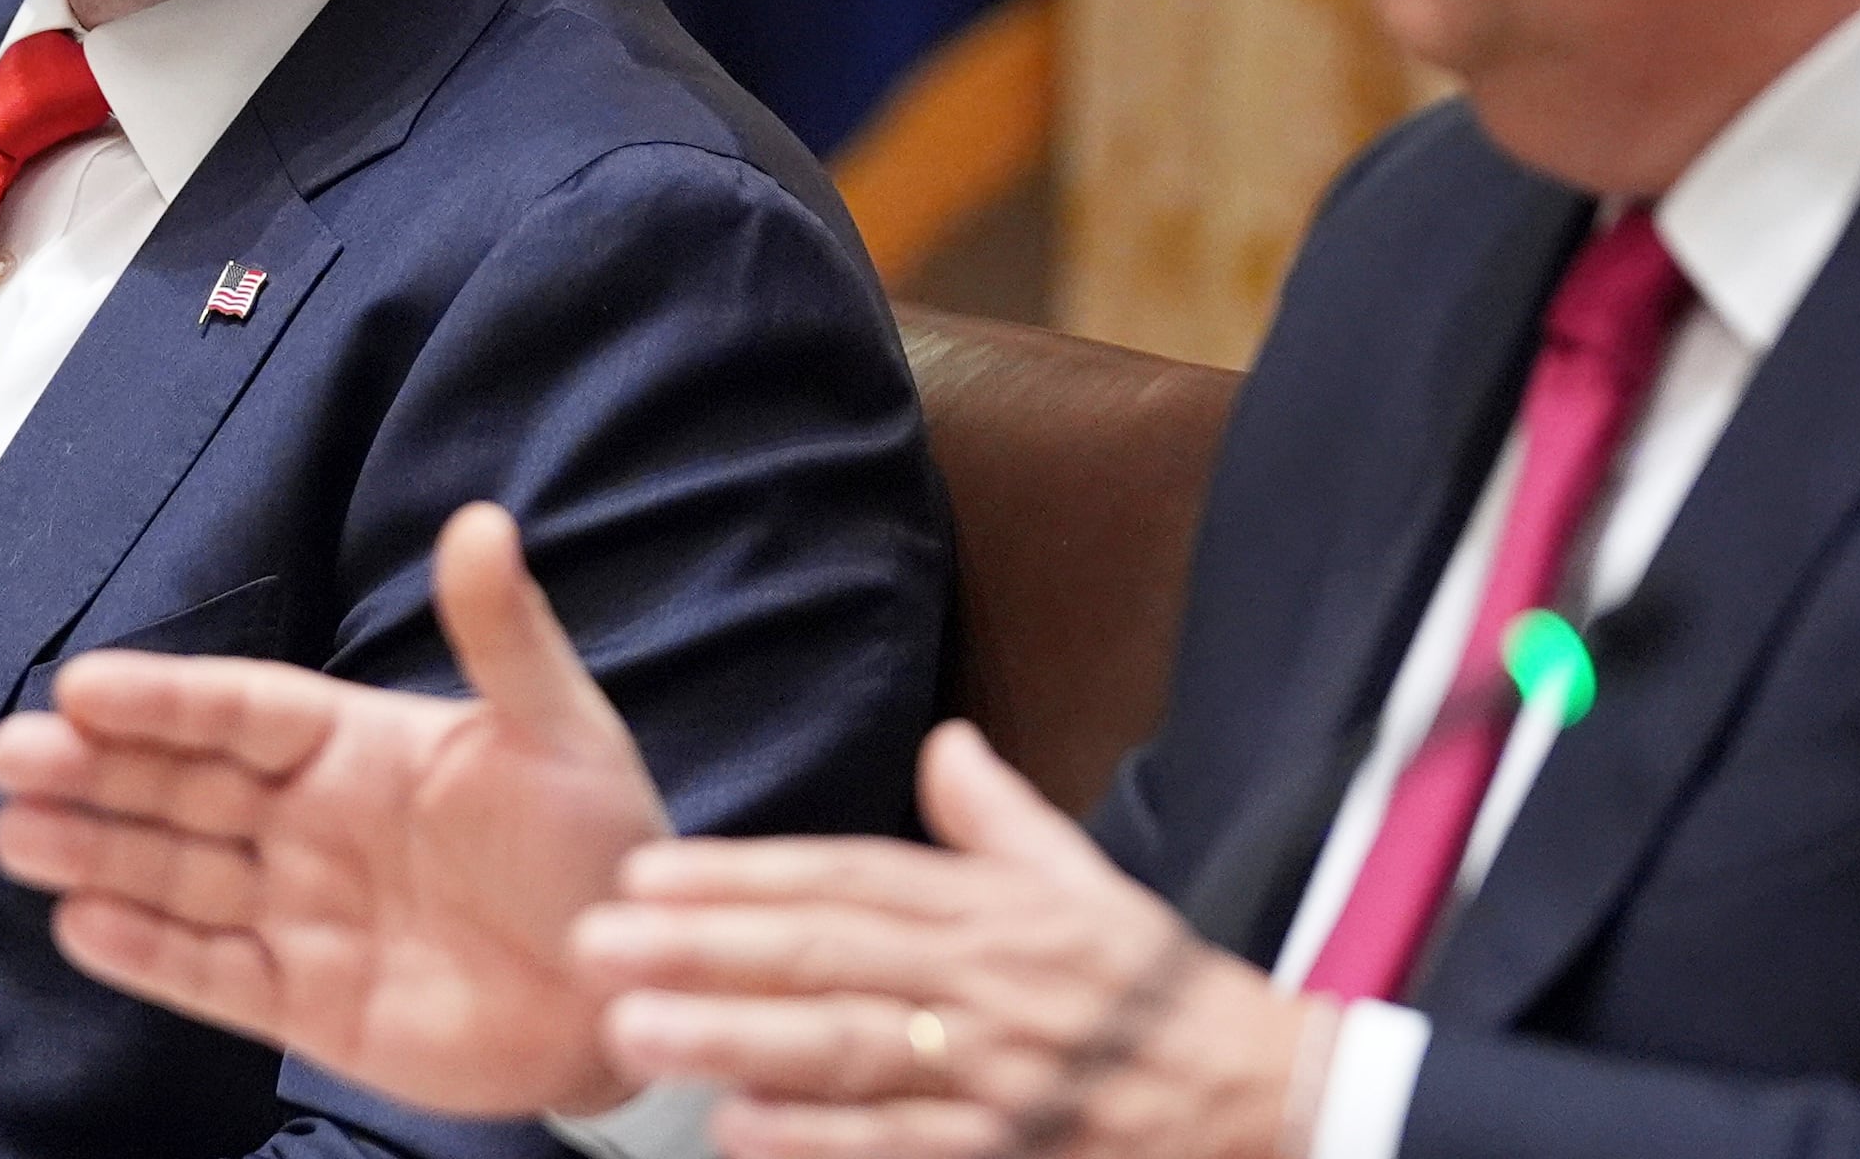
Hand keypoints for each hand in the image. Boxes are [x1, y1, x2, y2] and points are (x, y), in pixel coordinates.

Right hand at [0, 503, 665, 1116]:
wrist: (634, 987)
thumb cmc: (605, 849)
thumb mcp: (562, 730)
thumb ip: (504, 636)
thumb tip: (480, 521)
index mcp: (365, 748)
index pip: (242, 712)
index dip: (165, 699)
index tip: (83, 685)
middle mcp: (318, 825)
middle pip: (187, 788)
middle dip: (98, 770)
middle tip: (12, 754)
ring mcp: (305, 914)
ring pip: (178, 875)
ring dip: (97, 852)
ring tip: (18, 833)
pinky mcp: (308, 1004)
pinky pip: (210, 973)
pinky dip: (146, 953)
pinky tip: (82, 924)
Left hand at [575, 722, 1322, 1158]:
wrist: (1264, 1093)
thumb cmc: (1157, 991)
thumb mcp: (1087, 883)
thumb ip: (1001, 819)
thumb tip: (945, 742)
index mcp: (993, 911)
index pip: (847, 880)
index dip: (743, 875)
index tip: (645, 872)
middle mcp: (984, 984)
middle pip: (826, 957)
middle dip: (705, 948)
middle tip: (595, 940)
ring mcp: (991, 1075)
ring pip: (847, 1052)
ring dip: (735, 1041)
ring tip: (634, 1031)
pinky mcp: (1006, 1152)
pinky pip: (901, 1147)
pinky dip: (819, 1144)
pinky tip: (738, 1132)